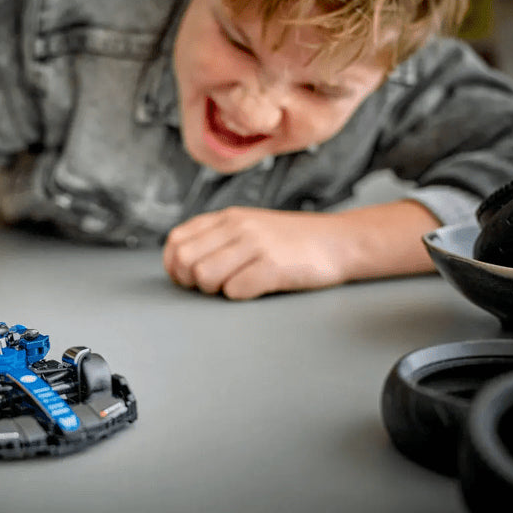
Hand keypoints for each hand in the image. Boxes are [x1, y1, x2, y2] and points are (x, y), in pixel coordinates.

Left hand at [163, 206, 351, 298]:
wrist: (339, 242)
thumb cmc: (291, 242)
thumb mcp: (249, 226)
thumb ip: (217, 237)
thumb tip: (180, 263)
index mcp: (227, 217)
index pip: (176, 240)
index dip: (173, 265)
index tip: (187, 278)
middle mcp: (238, 226)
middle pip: (185, 260)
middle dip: (191, 281)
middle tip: (212, 286)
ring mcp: (256, 244)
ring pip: (204, 275)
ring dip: (215, 289)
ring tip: (235, 285)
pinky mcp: (273, 266)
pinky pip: (235, 290)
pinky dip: (240, 295)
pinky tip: (256, 288)